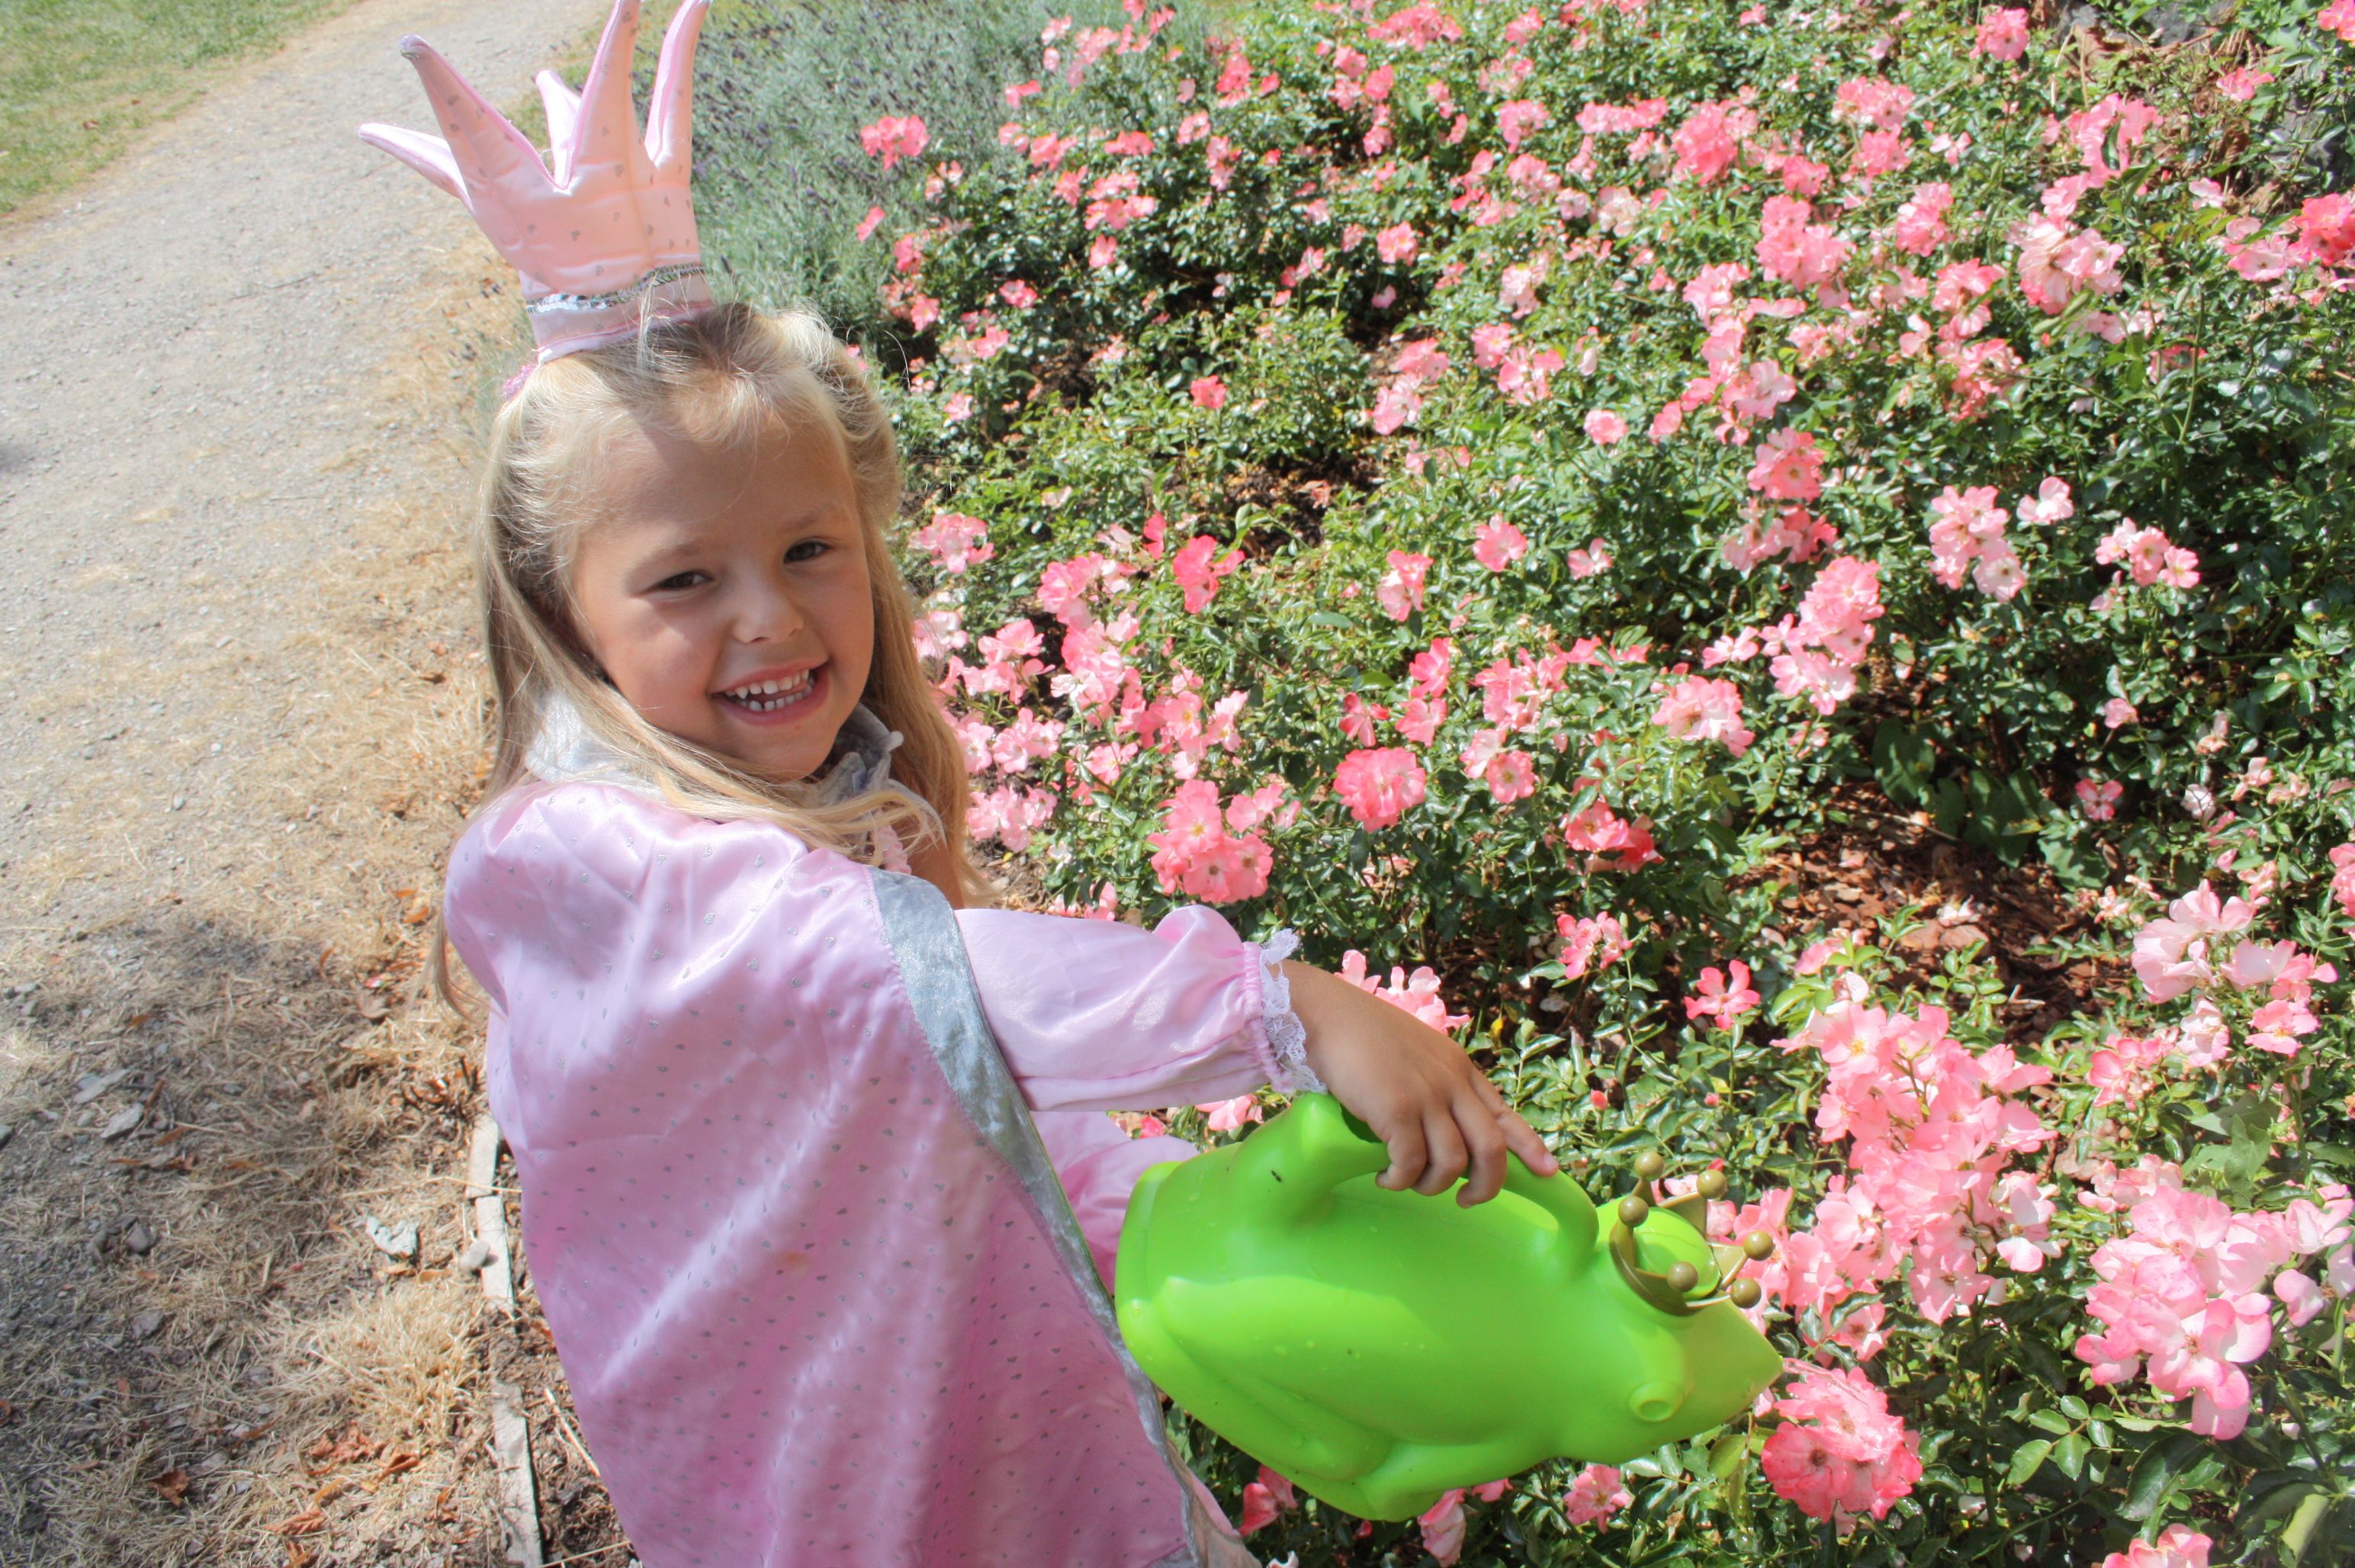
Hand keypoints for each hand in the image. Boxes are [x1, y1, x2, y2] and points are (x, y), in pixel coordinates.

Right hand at [1281, 962, 1558, 1205]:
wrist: (1328, 1013)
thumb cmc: (1363, 1034)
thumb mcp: (1418, 1053)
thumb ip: (1436, 1082)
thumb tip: (1441, 1125)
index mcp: (1460, 1070)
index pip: (1505, 1114)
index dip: (1529, 1147)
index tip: (1547, 1172)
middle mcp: (1451, 1083)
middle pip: (1490, 1149)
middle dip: (1486, 1185)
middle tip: (1467, 1201)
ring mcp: (1426, 1096)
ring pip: (1451, 1163)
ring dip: (1431, 1185)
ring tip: (1407, 1182)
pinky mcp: (1396, 1109)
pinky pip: (1410, 1163)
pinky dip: (1400, 1180)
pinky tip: (1385, 1177)